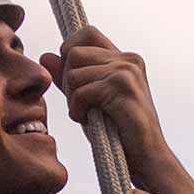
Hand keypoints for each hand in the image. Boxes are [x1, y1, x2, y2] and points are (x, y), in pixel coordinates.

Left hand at [44, 24, 170, 176]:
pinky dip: (78, 110)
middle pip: (73, 53)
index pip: (86, 33)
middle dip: (67, 81)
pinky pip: (81, 92)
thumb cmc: (119, 134)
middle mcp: (128, 60)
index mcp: (125, 59)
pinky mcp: (122, 89)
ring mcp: (127, 73)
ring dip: (73, 99)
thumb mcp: (89, 101)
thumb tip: (46, 56)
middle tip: (80, 104)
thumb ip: (69, 78)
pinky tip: (90, 121)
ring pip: (74, 73)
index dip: (70, 50)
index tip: (73, 80)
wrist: (148, 160)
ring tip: (87, 115)